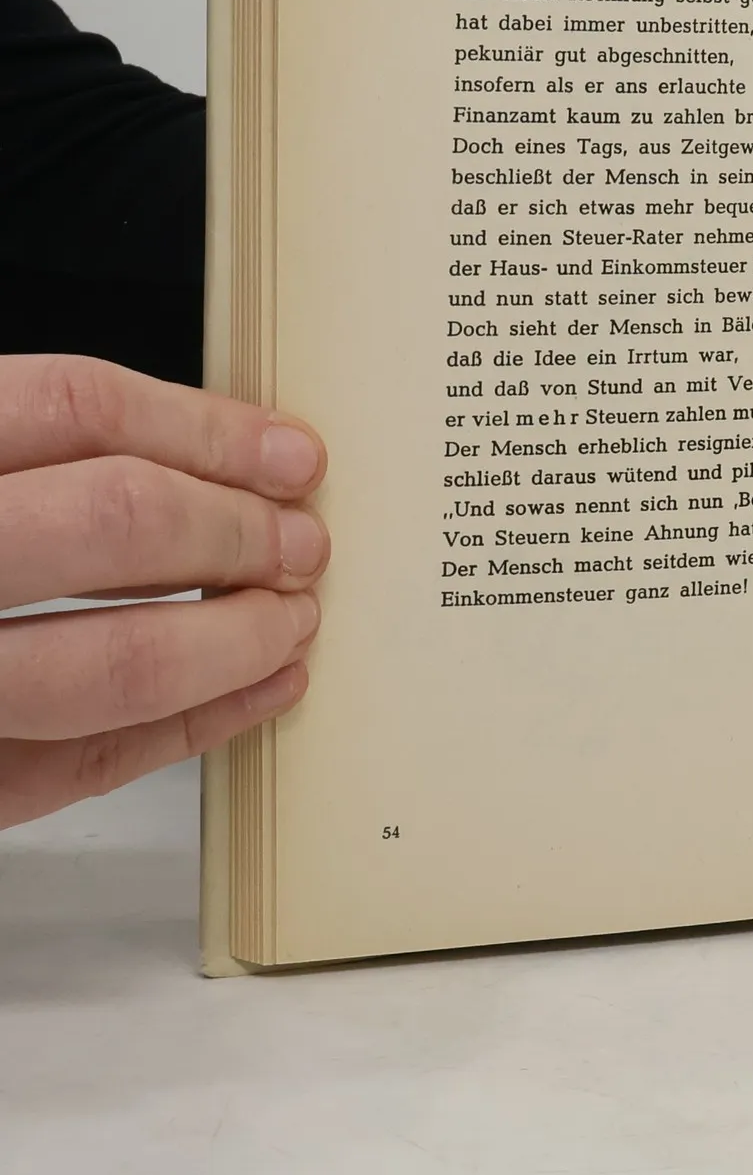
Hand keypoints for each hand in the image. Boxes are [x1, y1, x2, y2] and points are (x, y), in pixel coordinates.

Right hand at [0, 355, 328, 827]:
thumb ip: (26, 455)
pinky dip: (193, 728)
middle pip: (111, 520)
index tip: (290, 454)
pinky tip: (256, 693)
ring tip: (292, 617)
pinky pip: (84, 765)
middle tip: (301, 543)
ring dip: (236, 640)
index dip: (204, 428)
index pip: (71, 409)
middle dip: (236, 531)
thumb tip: (210, 452)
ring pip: (111, 662)